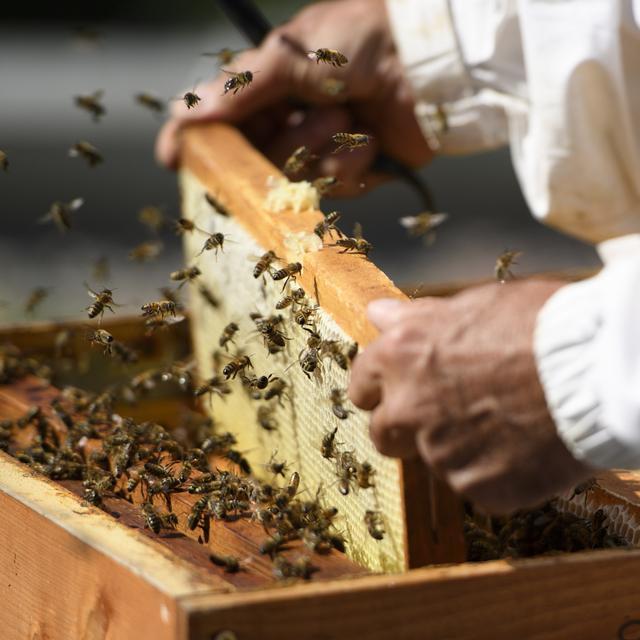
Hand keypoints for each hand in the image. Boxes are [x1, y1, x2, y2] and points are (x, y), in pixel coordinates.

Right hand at [156, 0, 432, 195]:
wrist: (428, 60)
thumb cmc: (358, 41)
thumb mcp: (291, 55)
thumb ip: (240, 89)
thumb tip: (183, 113)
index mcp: (272, 87)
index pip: (222, 120)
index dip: (197, 140)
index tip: (171, 157)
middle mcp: (293, 119)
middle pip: (257, 159)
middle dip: (283, 145)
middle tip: (313, 119)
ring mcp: (324, 147)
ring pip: (296, 178)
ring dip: (321, 147)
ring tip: (348, 114)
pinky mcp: (355, 170)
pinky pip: (335, 187)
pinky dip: (352, 162)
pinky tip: (371, 139)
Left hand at [348, 280, 592, 513]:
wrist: (594, 370)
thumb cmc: (538, 326)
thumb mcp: (473, 304)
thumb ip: (417, 317)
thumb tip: (378, 313)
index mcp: (400, 357)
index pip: (361, 385)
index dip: (378, 389)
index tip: (394, 393)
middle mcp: (408, 407)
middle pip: (384, 434)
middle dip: (406, 428)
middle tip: (445, 415)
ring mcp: (441, 453)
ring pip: (434, 460)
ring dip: (456, 448)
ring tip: (501, 424)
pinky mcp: (478, 488)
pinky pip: (475, 485)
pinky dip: (492, 473)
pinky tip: (521, 447)